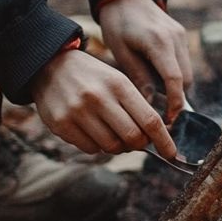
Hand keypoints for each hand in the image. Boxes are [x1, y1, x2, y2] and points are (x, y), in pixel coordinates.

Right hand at [28, 48, 177, 158]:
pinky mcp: (61, 124)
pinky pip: (91, 149)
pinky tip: (93, 131)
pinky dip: (98, 146)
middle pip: (133, 138)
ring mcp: (78, 112)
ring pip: (112, 147)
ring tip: (112, 132)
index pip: (150, 120)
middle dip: (139, 144)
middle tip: (135, 139)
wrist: (49, 67)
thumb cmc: (93, 78)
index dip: (164, 141)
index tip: (171, 153)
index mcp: (119, 85)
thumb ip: (137, 107)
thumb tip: (157, 138)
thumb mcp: (118, 81)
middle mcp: (98, 98)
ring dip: (118, 146)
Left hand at [97, 0, 192, 123]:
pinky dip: (175, 74)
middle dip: (176, 98)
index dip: (174, 103)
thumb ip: (139, 78)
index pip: (175, 80)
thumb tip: (149, 107)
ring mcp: (181, 36)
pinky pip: (184, 62)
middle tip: (159, 113)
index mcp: (158, 42)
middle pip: (186, 79)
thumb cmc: (117, 23)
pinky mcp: (182, 35)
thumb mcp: (122, 52)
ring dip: (176, 87)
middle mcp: (175, 38)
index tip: (168, 120)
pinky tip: (157, 77)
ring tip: (155, 93)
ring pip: (188, 72)